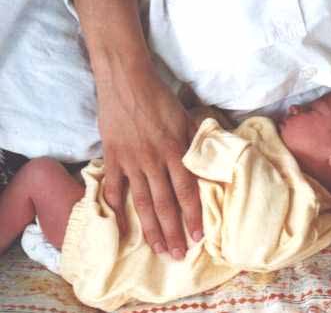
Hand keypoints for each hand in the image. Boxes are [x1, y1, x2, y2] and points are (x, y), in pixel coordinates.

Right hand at [96, 62, 202, 258]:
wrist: (127, 80)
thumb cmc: (160, 97)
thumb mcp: (187, 117)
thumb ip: (198, 141)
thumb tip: (212, 158)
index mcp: (176, 151)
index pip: (188, 191)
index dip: (193, 216)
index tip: (198, 238)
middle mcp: (155, 160)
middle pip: (165, 204)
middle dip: (173, 232)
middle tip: (177, 255)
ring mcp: (132, 161)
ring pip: (142, 202)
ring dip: (150, 228)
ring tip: (157, 249)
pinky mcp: (113, 157)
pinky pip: (114, 189)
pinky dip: (116, 210)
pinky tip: (121, 229)